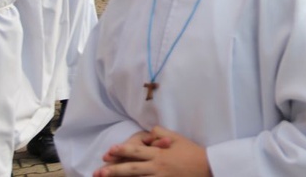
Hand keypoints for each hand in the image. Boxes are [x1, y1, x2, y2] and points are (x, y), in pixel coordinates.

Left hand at [95, 126, 209, 176]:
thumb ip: (160, 133)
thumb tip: (147, 133)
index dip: (122, 150)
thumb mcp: (177, 138)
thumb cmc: (190, 151)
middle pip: (131, 169)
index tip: (110, 150)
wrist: (206, 166)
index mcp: (159, 153)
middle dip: (114, 171)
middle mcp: (156, 167)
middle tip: (98, 172)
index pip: (137, 151)